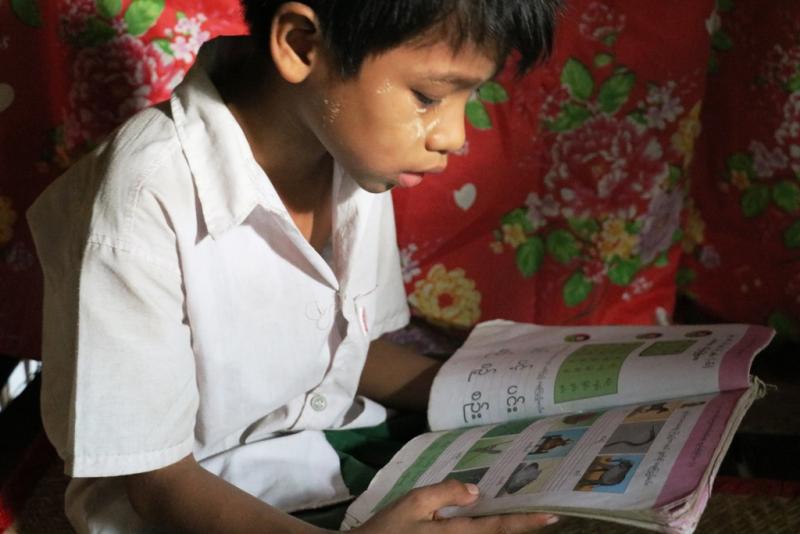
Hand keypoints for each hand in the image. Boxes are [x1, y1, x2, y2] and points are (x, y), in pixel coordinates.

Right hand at [352, 479, 557, 532]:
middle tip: (545, 514)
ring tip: (522, 515)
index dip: (525, 522)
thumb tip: (475, 492)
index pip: (497, 527)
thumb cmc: (387, 530)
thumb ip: (444, 494)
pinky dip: (486, 531)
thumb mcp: (412, 502)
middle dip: (521, 528)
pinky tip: (485, 518)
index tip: (552, 516)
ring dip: (504, 529)